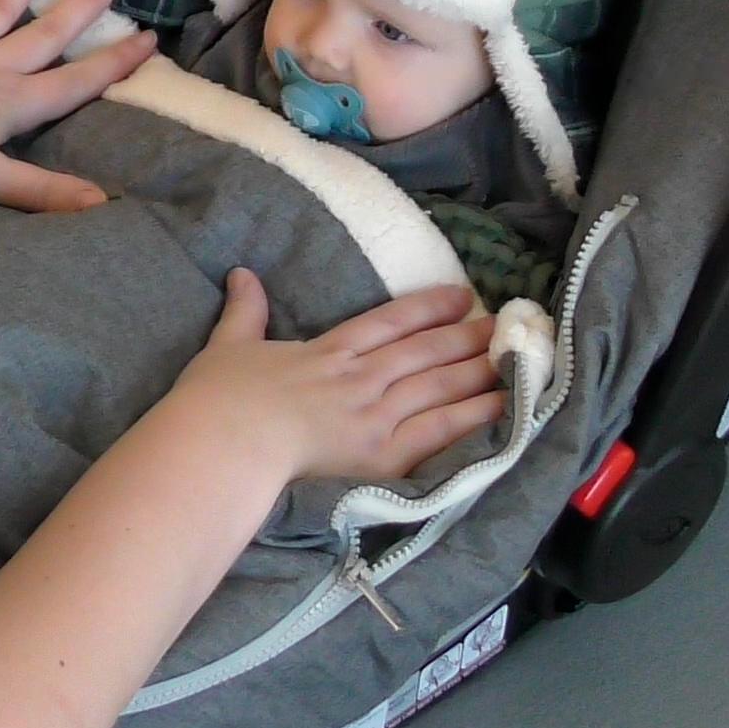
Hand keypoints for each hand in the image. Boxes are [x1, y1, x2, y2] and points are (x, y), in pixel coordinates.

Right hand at [155, 272, 502, 485]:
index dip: (426, 308)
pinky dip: (472, 416)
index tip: (459, 296)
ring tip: (511, 359)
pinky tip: (500, 406)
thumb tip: (242, 273)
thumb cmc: (218, 399)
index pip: (388, 322)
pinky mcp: (381, 453)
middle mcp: (360, 378)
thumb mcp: (229, 345)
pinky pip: (438, 430)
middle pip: (423, 351)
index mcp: (328, 352)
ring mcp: (374, 415)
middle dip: (464, 336)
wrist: (225, 443)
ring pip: (438, 385)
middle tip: (501, 324)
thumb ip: (245, 311)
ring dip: (476, 370)